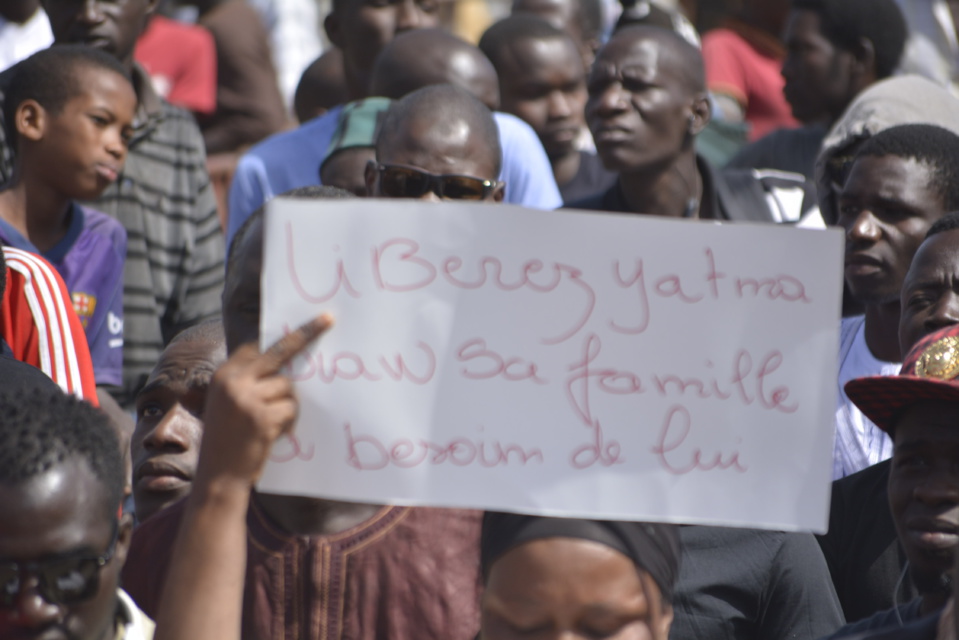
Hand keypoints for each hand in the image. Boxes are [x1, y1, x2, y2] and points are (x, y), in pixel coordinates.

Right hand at [197, 314, 333, 486]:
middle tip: (328, 319)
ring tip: (269, 426)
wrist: (218, 477)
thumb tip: (287, 367)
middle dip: (306, 334)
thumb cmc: (228, 441)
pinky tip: (271, 436)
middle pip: (280, 350)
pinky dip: (288, 423)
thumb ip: (250, 383)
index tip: (306, 321)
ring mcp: (247, 398)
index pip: (258, 346)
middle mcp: (233, 381)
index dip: (282, 335)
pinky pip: (291, 409)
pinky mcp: (262, 416)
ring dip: (288, 407)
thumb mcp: (230, 405)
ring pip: (289, 388)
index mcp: (224, 375)